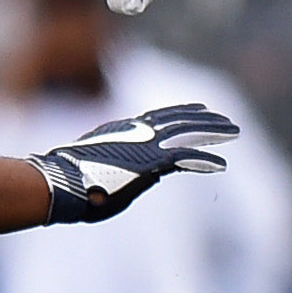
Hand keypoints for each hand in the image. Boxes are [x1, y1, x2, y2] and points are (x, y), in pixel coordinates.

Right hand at [29, 102, 237, 222]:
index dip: (180, 111)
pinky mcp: (150, 162)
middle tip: (225, 119)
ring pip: (187, 132)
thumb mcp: (99, 171)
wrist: (58, 183)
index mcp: (122, 131)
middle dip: (203, 118)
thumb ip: (123, 170)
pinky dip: (204, 160)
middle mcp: (136, 132)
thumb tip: (146, 178)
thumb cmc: (69, 184)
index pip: (158, 116)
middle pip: (177, 119)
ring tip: (233, 131)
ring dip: (211, 131)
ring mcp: (144, 145)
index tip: (198, 109)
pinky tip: (221, 164)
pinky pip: (185, 158)